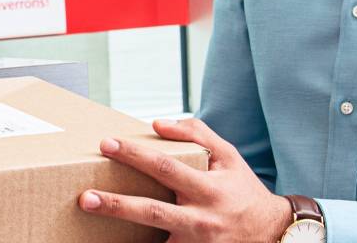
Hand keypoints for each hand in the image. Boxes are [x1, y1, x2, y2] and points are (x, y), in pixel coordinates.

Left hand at [77, 117, 293, 242]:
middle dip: (117, 204)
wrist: (270, 233)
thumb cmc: (242, 189)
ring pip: (154, 241)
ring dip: (122, 232)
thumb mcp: (228, 157)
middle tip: (86, 197)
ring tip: (94, 221)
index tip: (106, 144)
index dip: (135, 155)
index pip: (165, 167)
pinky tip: (111, 241)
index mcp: (208, 188)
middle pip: (152, 211)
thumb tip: (157, 124)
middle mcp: (201, 218)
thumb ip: (196, 134)